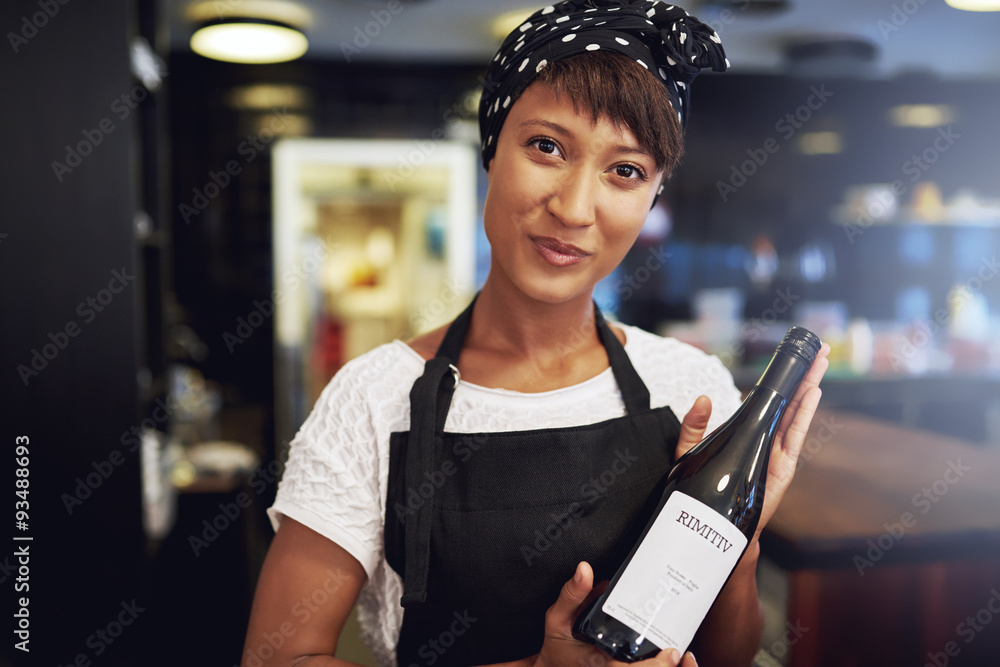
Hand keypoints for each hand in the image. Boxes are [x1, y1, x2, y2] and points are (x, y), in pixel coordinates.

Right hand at [534, 562, 698, 666]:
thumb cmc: (557, 646)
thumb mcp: (557, 618)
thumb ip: (572, 595)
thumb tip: (584, 570)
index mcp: (602, 662)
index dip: (658, 666)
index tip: (672, 652)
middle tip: (682, 654)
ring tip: (681, 658)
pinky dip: (657, 665)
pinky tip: (669, 660)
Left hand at [674, 344, 830, 542]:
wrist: (716, 526)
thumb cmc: (703, 490)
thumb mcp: (690, 452)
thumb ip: (694, 426)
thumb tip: (702, 398)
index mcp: (747, 433)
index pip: (766, 400)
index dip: (779, 381)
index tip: (791, 360)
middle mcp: (765, 440)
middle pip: (787, 402)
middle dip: (802, 377)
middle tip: (817, 353)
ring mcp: (776, 452)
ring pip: (795, 413)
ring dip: (808, 389)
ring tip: (820, 364)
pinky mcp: (782, 466)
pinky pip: (794, 435)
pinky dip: (804, 414)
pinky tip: (813, 394)